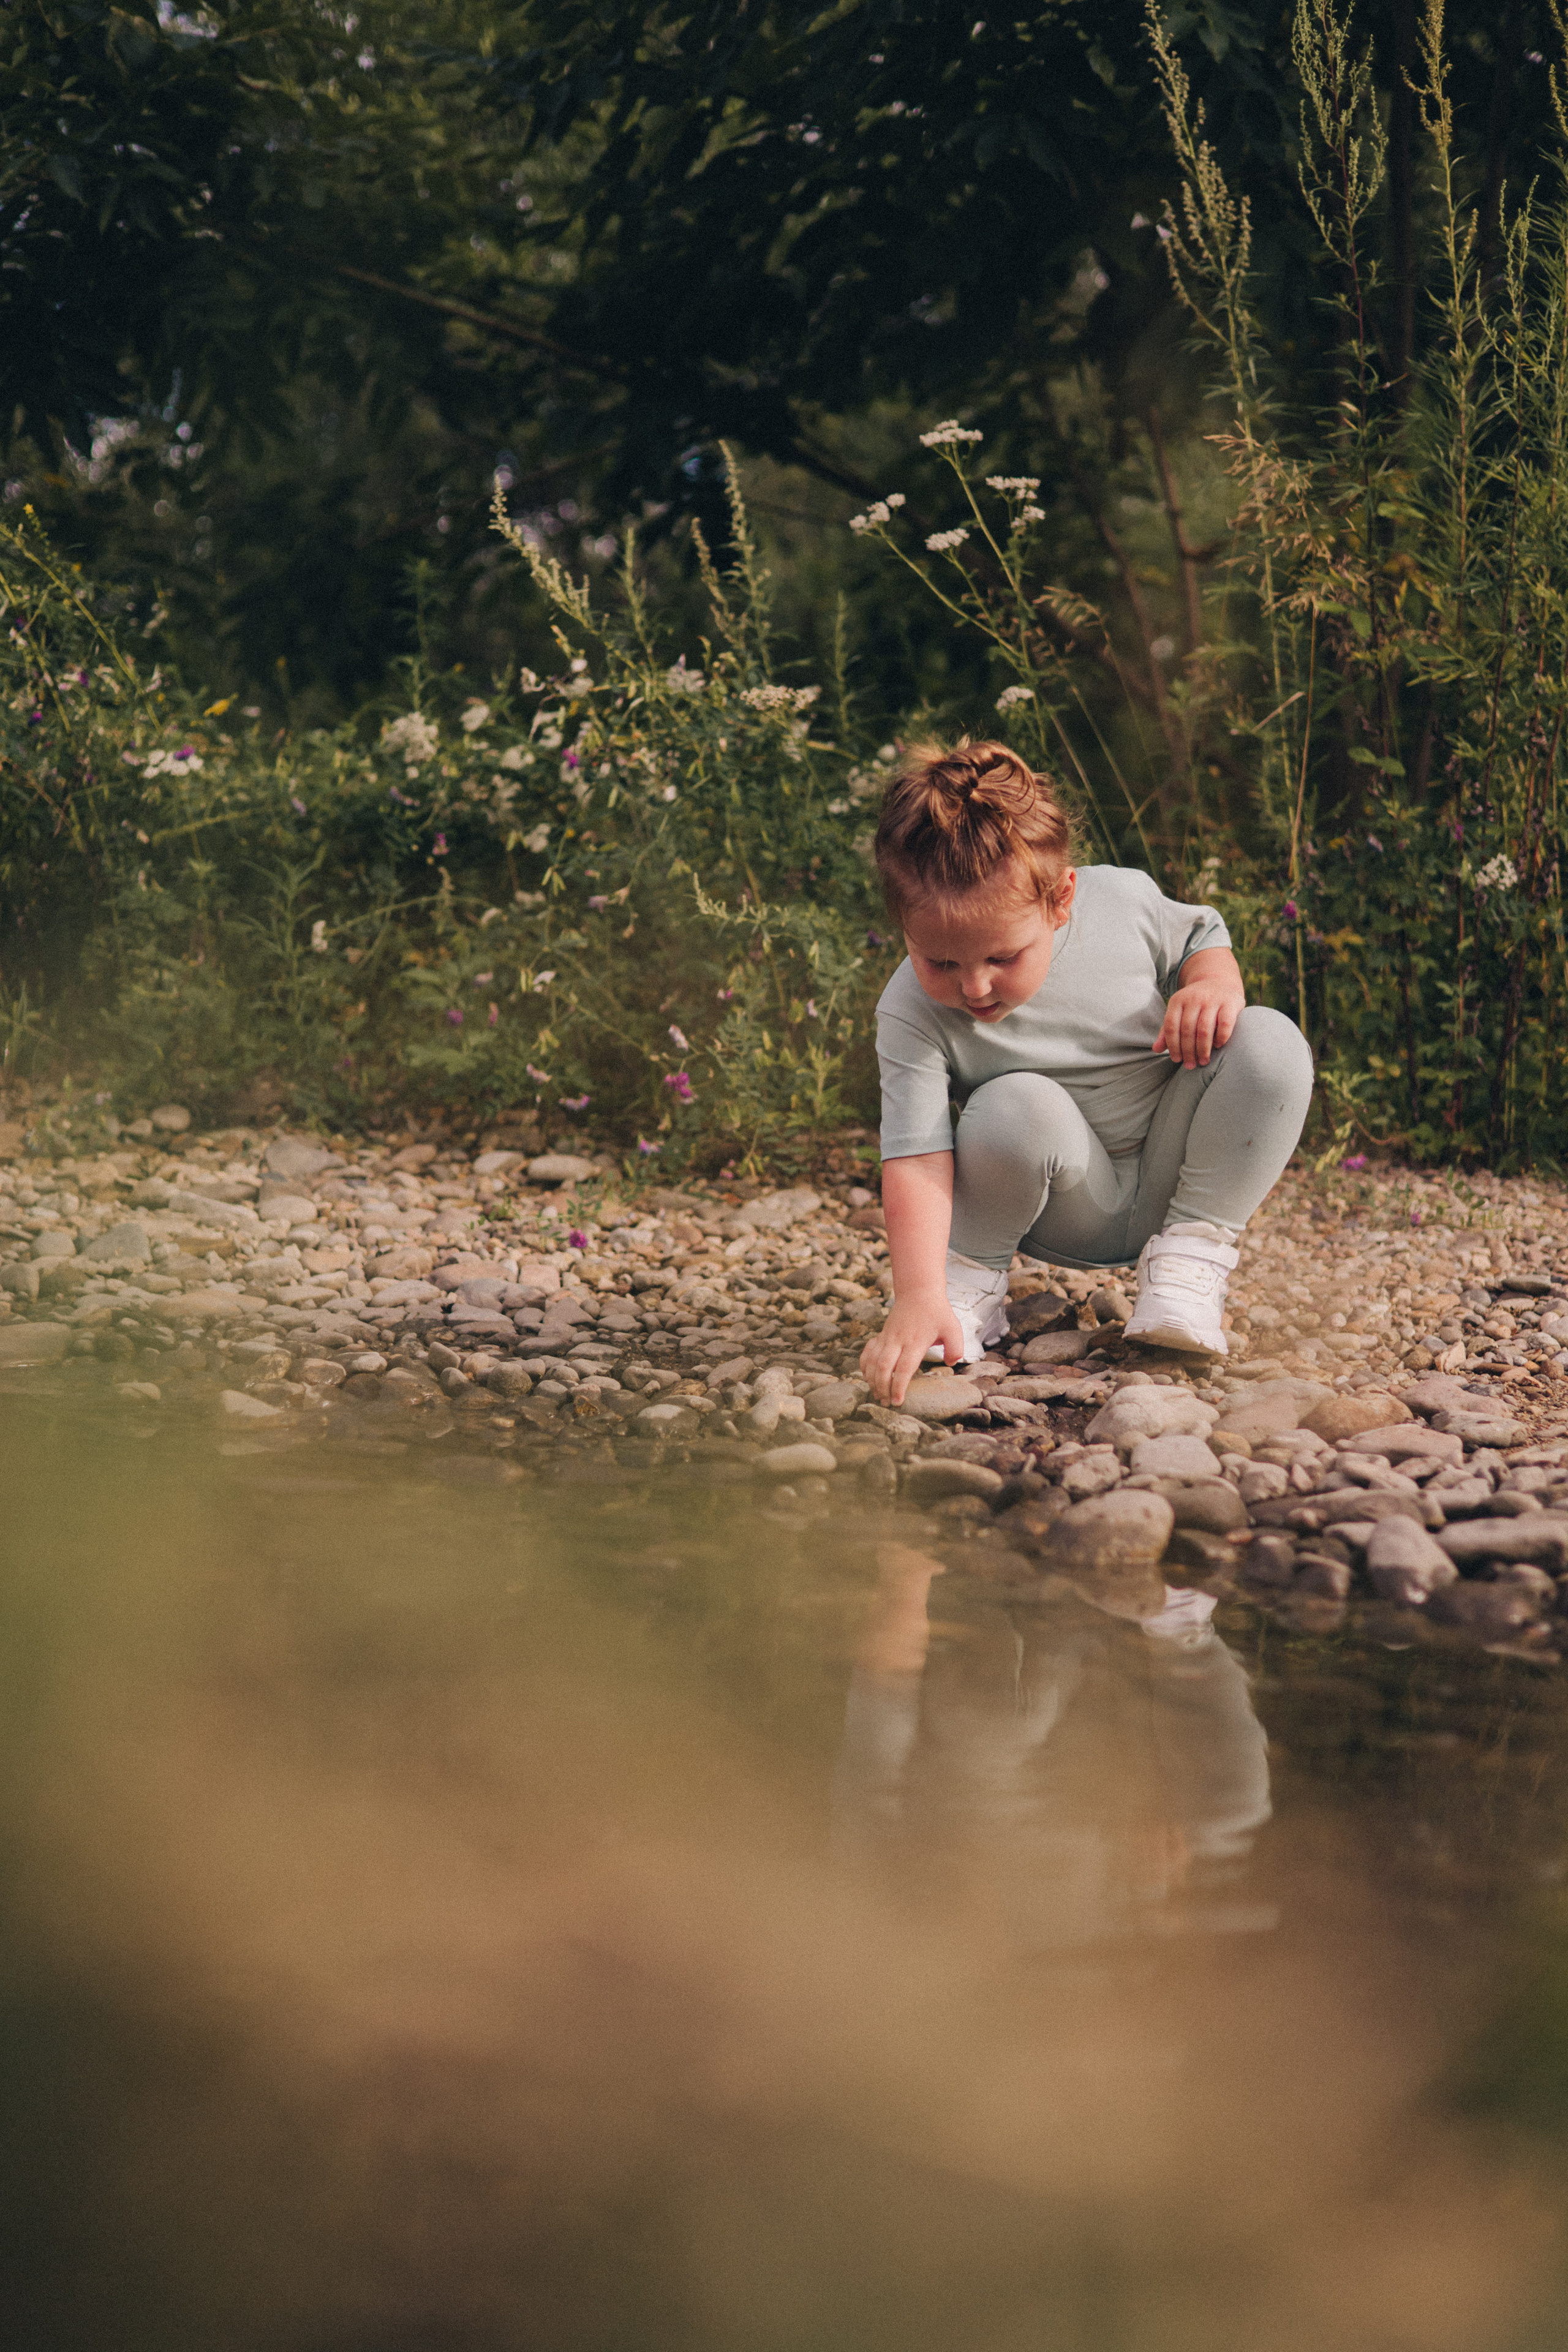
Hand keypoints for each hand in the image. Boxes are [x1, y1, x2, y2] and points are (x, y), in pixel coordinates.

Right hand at [860, 1291, 963, 1406]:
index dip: (899, 1386)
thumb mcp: (953, 1328)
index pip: (904, 1369)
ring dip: (872, 1380)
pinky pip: (867, 1352)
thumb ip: (956, 1348)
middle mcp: (898, 1341)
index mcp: (915, 1342)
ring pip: (873, 1362)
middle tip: (886, 1403)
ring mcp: (887, 1337)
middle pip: (884, 1368)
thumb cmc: (937, 1311)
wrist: (918, 1291)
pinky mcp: (881, 1335)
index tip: (898, 1401)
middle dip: (882, 1388)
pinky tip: (868, 1377)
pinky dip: (865, 1366)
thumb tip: (950, 1364)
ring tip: (877, 1395)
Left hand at [1154, 978, 1244, 1069]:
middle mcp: (1194, 998)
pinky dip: (1220, 1038)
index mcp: (1178, 1000)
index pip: (1171, 1026)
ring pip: (1204, 1029)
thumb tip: (1156, 1049)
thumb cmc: (1196, 1004)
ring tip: (1203, 1061)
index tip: (1176, 1060)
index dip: (1173, 1045)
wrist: (1219, 982)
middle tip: (1190, 1065)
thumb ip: (1167, 1030)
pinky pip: (1225, 1025)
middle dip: (1188, 1051)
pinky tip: (1218, 1046)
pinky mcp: (1230, 1003)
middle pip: (1187, 1030)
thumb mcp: (1179, 1012)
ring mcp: (1213, 999)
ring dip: (1203, 1049)